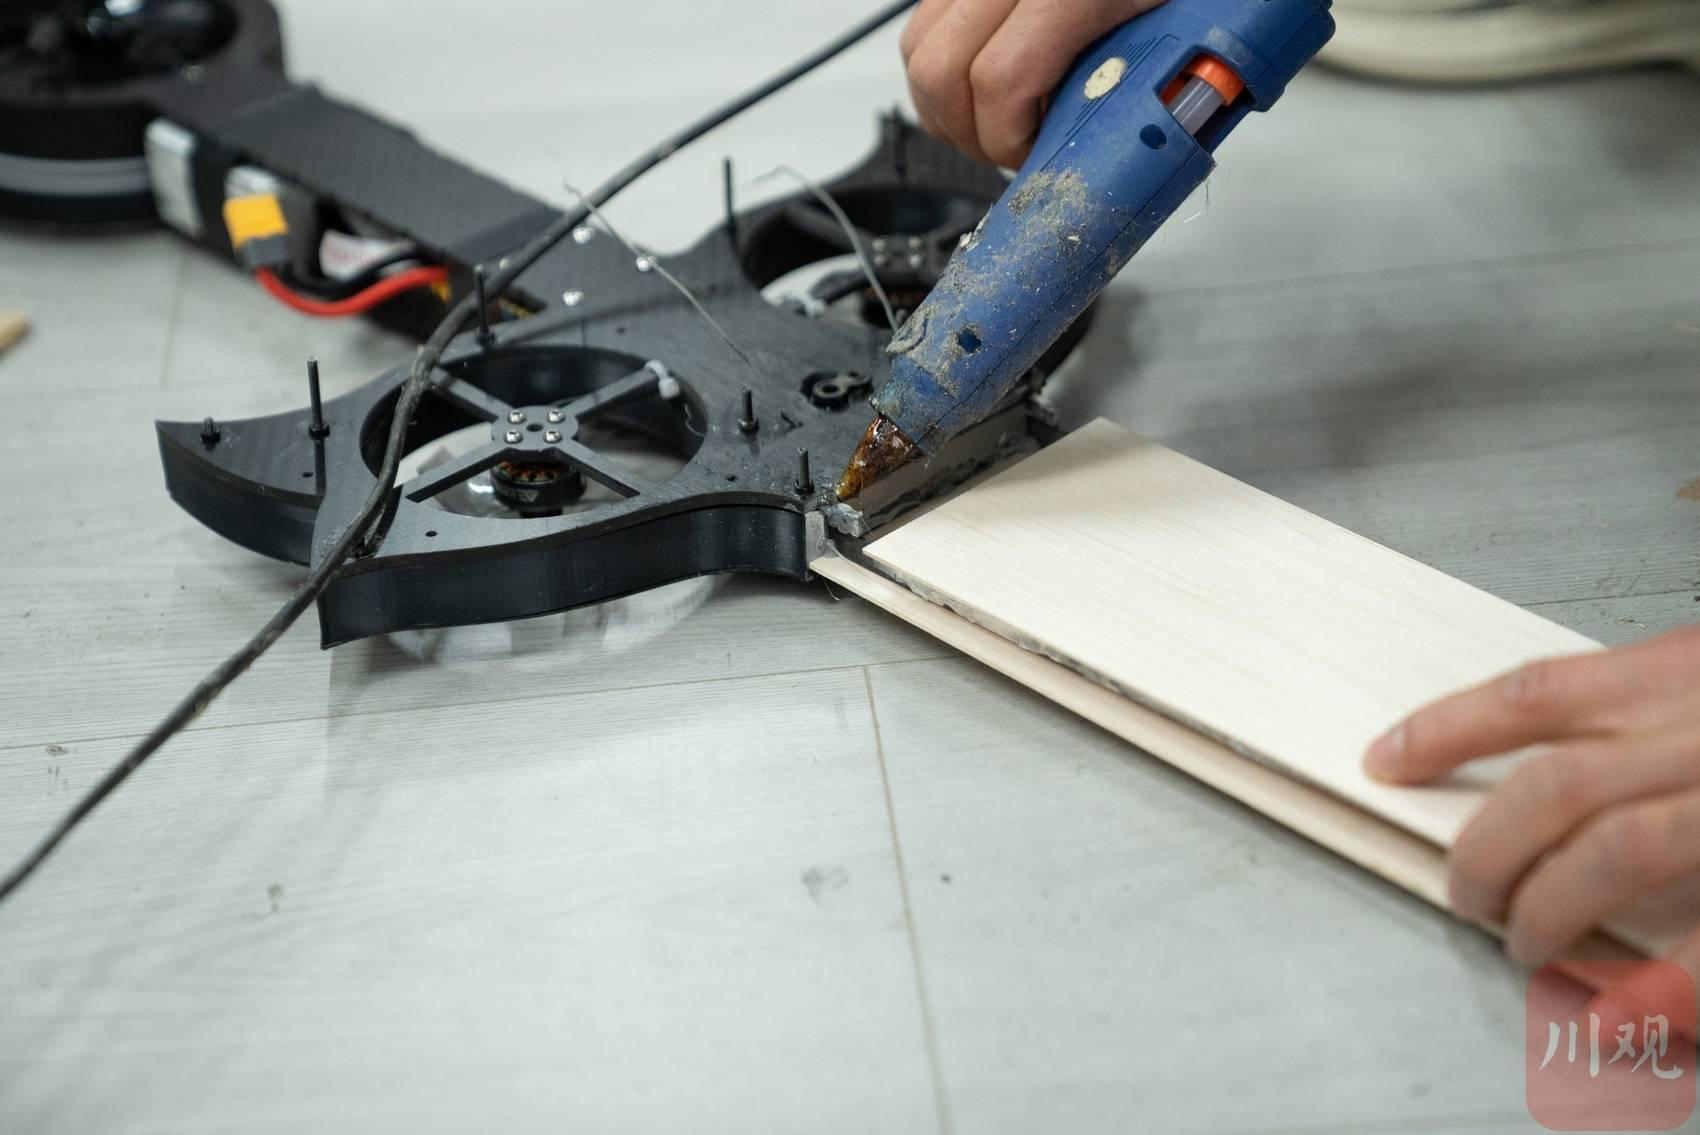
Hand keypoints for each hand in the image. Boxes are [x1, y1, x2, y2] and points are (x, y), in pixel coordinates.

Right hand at [901, 0, 1165, 167]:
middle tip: (1010, 149)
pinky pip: (926, 24)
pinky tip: (982, 82)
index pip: (999, 80)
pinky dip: (942, 67)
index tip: (1033, 158)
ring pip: (919, 49)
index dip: (1007, 139)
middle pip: (940, 71)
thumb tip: (1121, 147)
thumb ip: (1146, 80)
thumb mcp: (1179, 21)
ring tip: (994, 121)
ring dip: (945, 106)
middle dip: (968, 133)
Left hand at [1363, 626, 1699, 977]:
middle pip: (1555, 787)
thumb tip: (1569, 764)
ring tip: (1523, 946)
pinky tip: (1612, 1017)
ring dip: (1549, 908)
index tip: (1384, 761)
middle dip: (1489, 848)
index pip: (1533, 695)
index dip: (1444, 732)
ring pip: (1614, 851)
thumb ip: (1651, 708)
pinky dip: (1654, 984)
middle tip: (1463, 893)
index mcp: (1680, 674)